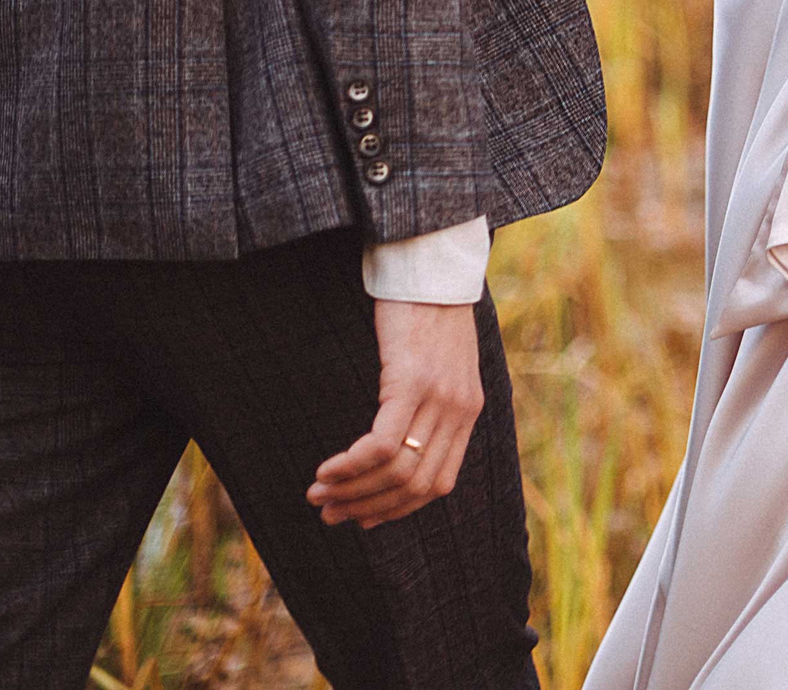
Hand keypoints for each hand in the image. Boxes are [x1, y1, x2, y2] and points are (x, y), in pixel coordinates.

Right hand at [307, 300, 484, 527]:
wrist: (431, 269)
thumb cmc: (425, 315)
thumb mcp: (438, 366)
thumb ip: (429, 405)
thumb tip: (396, 445)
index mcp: (468, 412)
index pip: (439, 484)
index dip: (399, 510)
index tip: (363, 519)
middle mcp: (460, 410)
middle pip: (416, 486)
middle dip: (369, 508)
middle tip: (330, 514)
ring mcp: (439, 397)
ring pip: (398, 471)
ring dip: (353, 492)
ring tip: (319, 495)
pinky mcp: (411, 381)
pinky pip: (382, 444)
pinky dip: (351, 466)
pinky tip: (327, 470)